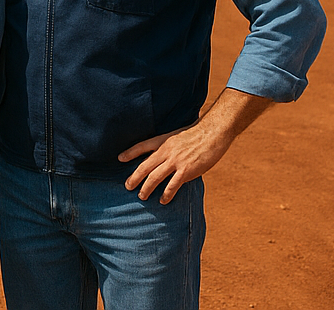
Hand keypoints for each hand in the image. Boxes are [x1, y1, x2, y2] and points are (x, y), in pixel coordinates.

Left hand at [118, 120, 232, 203]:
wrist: (213, 133)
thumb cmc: (197, 133)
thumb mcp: (177, 135)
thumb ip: (169, 145)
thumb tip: (163, 155)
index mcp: (163, 141)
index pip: (141, 146)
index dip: (130, 152)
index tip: (120, 158)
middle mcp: (166, 151)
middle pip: (144, 166)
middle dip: (134, 177)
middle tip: (127, 186)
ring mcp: (175, 161)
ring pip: (155, 177)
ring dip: (146, 188)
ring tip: (141, 196)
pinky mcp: (186, 170)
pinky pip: (173, 185)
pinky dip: (166, 194)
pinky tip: (162, 200)